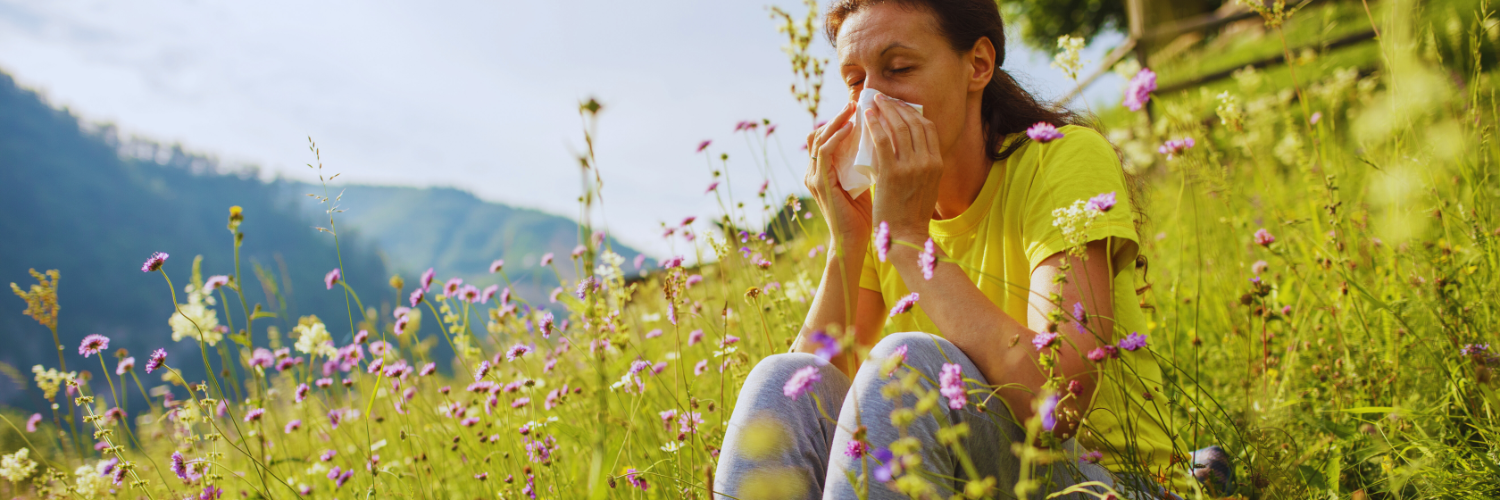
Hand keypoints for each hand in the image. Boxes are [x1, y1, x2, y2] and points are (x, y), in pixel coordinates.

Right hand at [805, 101, 873, 253]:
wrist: (857, 242)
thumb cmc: (867, 215)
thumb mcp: (868, 182)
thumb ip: (870, 163)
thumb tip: (889, 141)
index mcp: (824, 172)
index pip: (827, 137)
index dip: (840, 120)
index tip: (862, 108)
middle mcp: (814, 172)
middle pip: (819, 132)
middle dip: (838, 115)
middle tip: (857, 102)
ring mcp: (814, 177)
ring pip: (819, 137)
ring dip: (837, 120)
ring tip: (854, 108)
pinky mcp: (819, 184)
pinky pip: (824, 152)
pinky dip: (836, 136)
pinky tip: (851, 127)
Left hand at [866, 93, 942, 242]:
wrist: (905, 235)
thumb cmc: (911, 213)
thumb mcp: (926, 186)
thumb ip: (921, 165)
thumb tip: (905, 145)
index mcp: (937, 164)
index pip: (928, 128)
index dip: (913, 113)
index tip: (899, 106)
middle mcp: (927, 162)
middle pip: (914, 123)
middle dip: (897, 107)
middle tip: (883, 99)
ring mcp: (911, 167)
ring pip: (898, 128)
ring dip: (885, 111)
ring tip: (873, 102)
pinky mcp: (892, 173)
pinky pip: (882, 141)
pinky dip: (874, 125)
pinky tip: (866, 117)